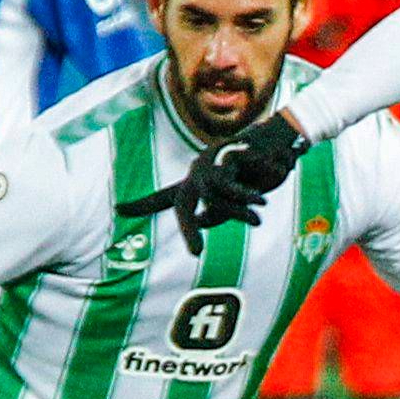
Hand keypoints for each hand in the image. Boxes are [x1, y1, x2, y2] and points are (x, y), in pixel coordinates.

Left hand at [115, 113, 308, 248]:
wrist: (281, 145)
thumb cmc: (260, 172)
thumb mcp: (240, 199)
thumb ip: (220, 211)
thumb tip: (203, 221)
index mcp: (197, 184)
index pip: (165, 197)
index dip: (142, 205)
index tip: (118, 209)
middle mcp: (197, 172)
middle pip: (180, 203)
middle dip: (187, 228)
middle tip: (196, 253)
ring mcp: (209, 163)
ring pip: (213, 199)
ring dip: (238, 213)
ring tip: (258, 219)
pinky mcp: (225, 156)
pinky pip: (232, 188)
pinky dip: (247, 197)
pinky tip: (260, 202)